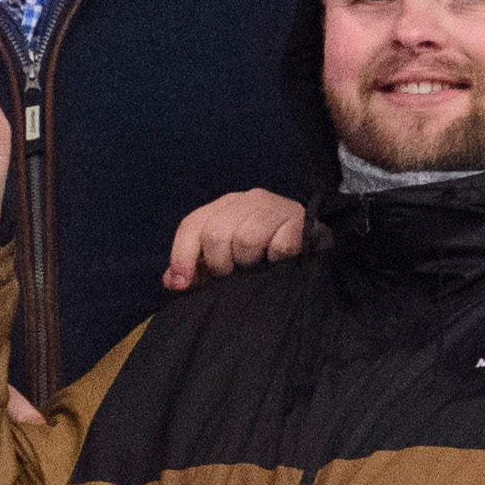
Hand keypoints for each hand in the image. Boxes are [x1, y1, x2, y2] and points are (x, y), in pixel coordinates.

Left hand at [163, 189, 307, 291]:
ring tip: (257, 266)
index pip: (191, 225)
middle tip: (234, 273)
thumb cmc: (262, 254)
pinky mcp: (300, 219)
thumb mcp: (225, 259)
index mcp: (223, 207)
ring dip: (249, 262)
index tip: (183, 284)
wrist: (313, 244)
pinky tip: (278, 261)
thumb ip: (196, 269)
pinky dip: (276, 259)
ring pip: (246, 239)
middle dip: (220, 263)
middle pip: (216, 233)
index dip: (182, 256)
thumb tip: (171, 281)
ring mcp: (274, 206)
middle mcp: (246, 200)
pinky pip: (280, 245)